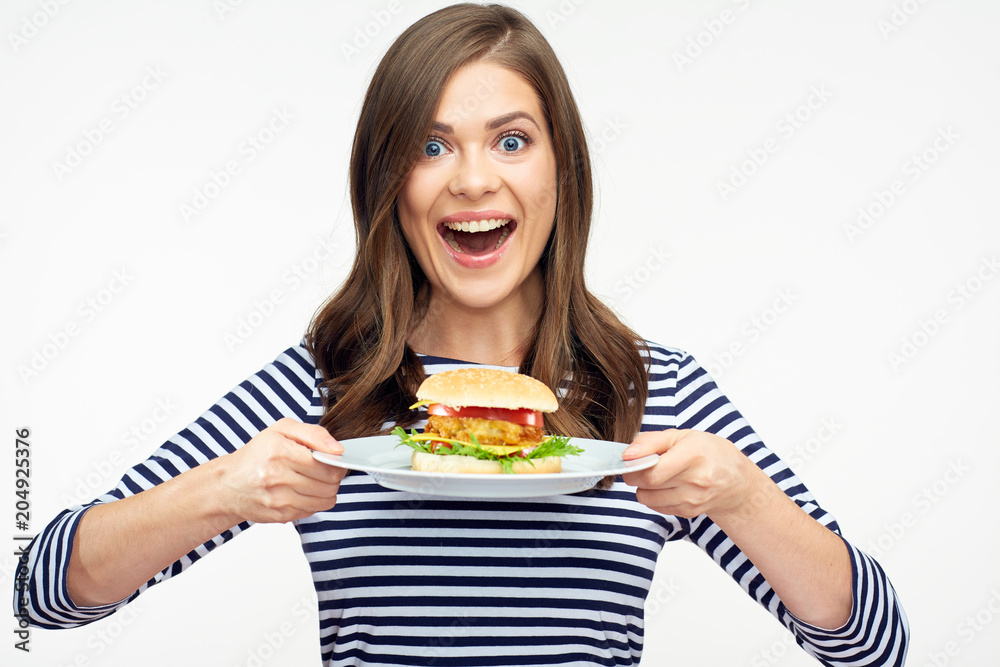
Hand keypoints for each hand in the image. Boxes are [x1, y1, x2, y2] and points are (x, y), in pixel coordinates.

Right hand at [214, 418, 347, 523]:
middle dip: (334, 477)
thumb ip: (314, 434)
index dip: (337, 464)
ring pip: (324, 500)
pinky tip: (301, 491)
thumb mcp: (282, 430)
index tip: (333, 460)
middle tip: (324, 470)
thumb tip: (338, 449)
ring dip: (326, 491)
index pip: (327, 465)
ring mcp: (278, 500)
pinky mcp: (279, 516)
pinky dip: (313, 502)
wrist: (227, 484)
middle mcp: (277, 477)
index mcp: (279, 452)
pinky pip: (312, 511)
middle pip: (329, 484)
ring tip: (313, 480)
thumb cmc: (257, 454)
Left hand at [621, 429, 763, 518]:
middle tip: (636, 466)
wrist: (736, 481)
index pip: (652, 471)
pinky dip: (653, 497)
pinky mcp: (688, 512)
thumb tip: (627, 454)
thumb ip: (650, 441)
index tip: (629, 459)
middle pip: (647, 485)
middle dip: (633, 475)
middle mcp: (695, 480)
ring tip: (654, 475)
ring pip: (647, 499)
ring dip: (642, 487)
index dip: (633, 466)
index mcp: (693, 455)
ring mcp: (693, 500)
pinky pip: (656, 507)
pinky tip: (665, 486)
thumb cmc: (708, 452)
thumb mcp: (682, 435)